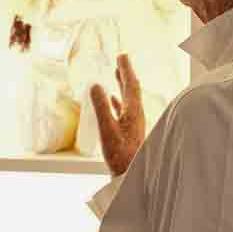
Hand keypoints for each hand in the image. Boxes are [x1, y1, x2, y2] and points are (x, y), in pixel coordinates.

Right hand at [88, 54, 146, 176]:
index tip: (121, 55)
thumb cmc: (120, 155)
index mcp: (133, 112)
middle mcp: (136, 115)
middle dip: (125, 73)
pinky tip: (113, 99)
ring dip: (122, 85)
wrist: (131, 176)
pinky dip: (118, 101)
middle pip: (131, 89)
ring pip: (128, 99)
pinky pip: (124, 110)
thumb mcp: (107, 129)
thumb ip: (101, 107)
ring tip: (117, 74)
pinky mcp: (129, 131)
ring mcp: (134, 123)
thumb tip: (95, 85)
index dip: (126, 69)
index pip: (130, 85)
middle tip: (120, 59)